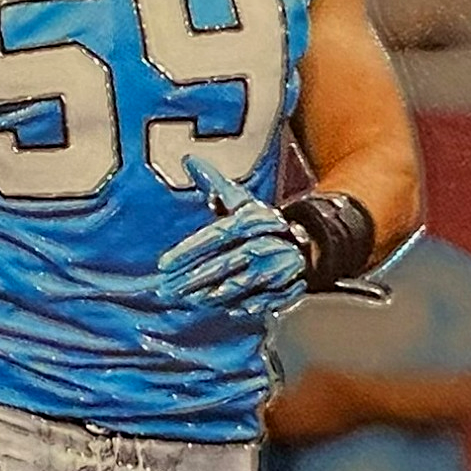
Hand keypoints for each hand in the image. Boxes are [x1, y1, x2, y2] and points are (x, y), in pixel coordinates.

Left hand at [156, 156, 307, 317]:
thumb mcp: (240, 200)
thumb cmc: (262, 223)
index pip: (214, 235)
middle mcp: (266, 241)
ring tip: (195, 301)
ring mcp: (280, 265)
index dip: (188, 250)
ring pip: (246, 282)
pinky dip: (254, 304)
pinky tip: (233, 310)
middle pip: (227, 262)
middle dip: (197, 278)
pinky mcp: (291, 284)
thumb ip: (214, 184)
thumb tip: (189, 160)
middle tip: (171, 290)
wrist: (307, 240)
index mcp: (252, 219)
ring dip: (220, 293)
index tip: (164, 264)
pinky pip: (271, 297)